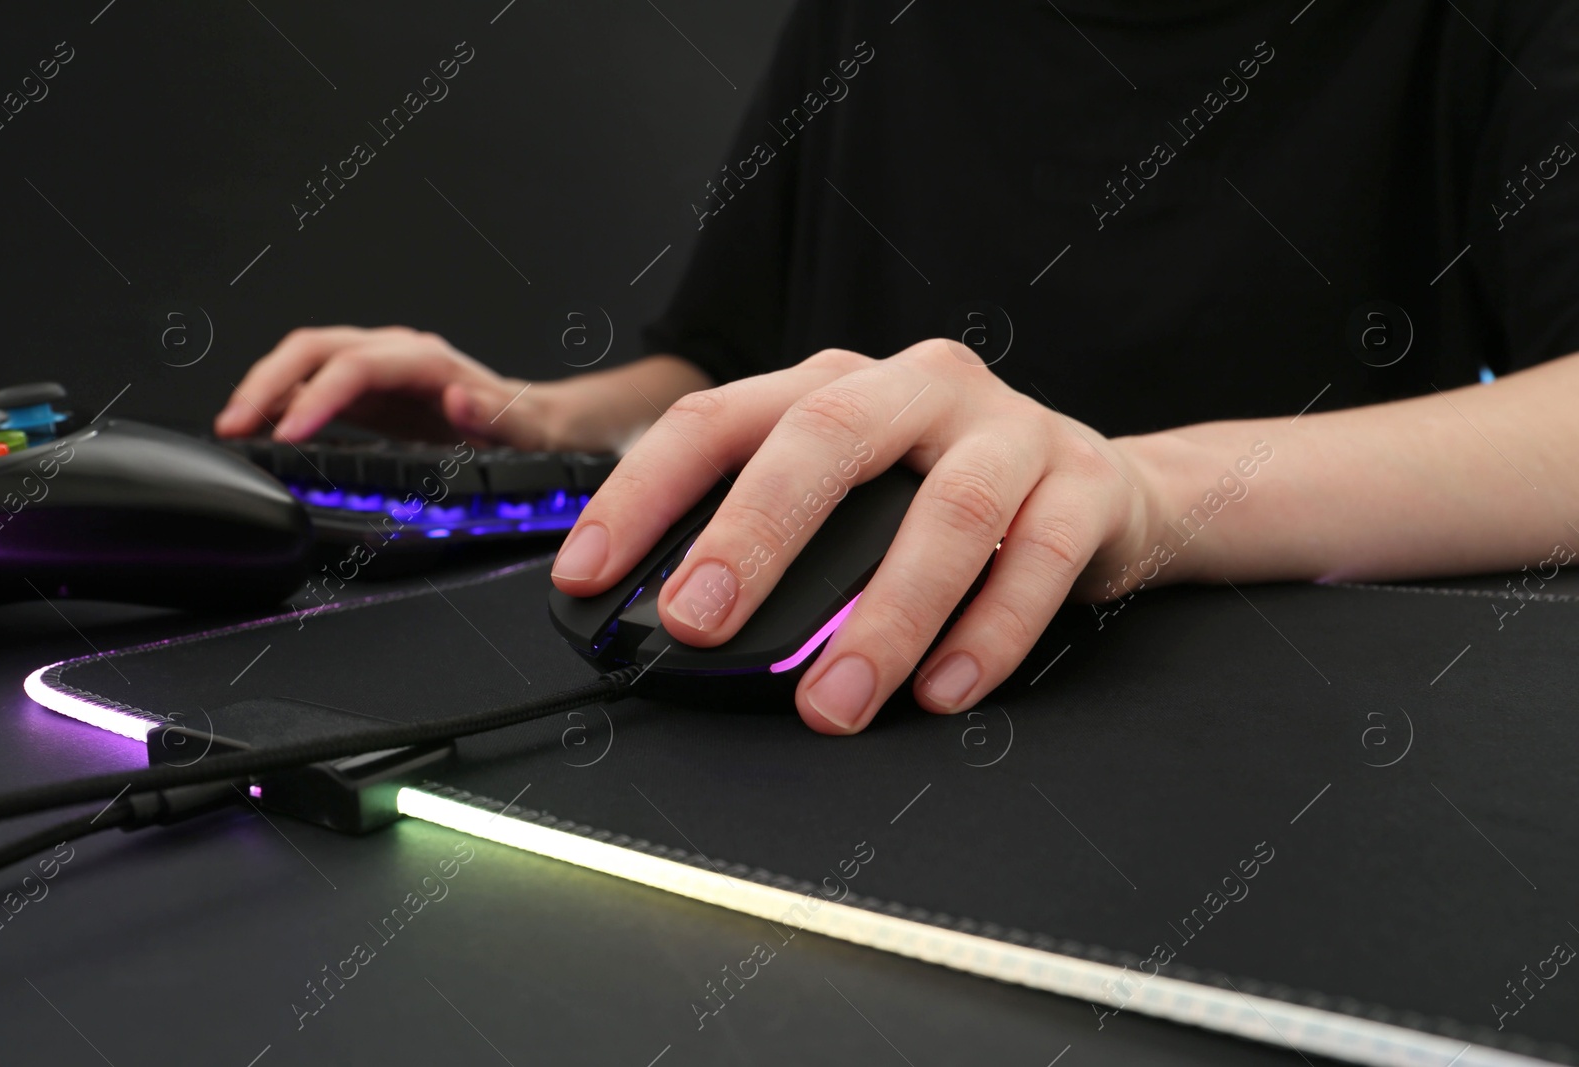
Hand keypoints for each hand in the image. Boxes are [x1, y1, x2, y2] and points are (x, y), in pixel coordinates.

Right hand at [214, 326, 545, 444]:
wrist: (527, 423)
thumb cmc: (522, 427)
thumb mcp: (522, 431)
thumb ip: (495, 419)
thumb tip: (460, 401)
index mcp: (426, 360)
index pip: (355, 366)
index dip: (316, 396)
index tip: (288, 433)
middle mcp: (394, 354)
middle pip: (313, 349)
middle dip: (267, 382)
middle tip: (234, 424)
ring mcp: (375, 369)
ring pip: (302, 362)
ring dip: (263, 391)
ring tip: (231, 427)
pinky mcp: (364, 392)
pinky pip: (309, 386)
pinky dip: (278, 405)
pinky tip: (256, 429)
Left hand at [550, 341, 1159, 733]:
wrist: (1103, 489)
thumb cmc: (948, 492)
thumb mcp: (852, 491)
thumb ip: (772, 537)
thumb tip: (670, 623)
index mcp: (838, 384)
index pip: (718, 420)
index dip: (643, 495)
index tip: (588, 574)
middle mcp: (918, 388)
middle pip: (827, 441)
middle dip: (753, 534)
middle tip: (700, 620)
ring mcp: (1007, 430)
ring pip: (945, 515)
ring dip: (883, 619)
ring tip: (834, 701)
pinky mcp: (1083, 485)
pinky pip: (1035, 561)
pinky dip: (986, 636)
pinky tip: (943, 691)